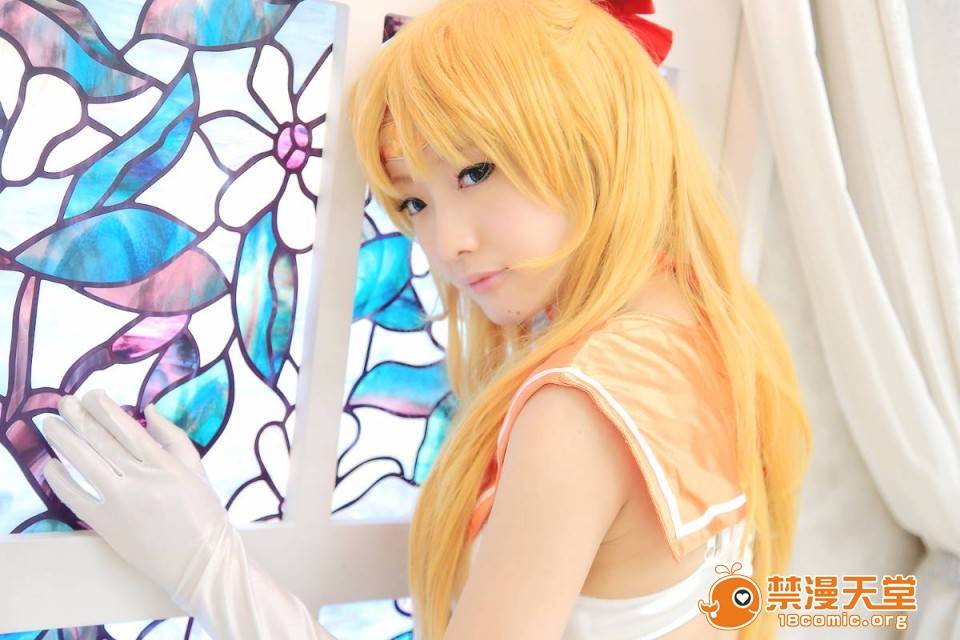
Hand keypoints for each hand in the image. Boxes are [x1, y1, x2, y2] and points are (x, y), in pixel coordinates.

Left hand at [41, 389, 230, 597]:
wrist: (199, 561)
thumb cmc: (203, 514)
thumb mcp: (196, 469)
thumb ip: (173, 437)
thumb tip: (148, 410)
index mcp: (164, 463)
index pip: (126, 428)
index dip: (104, 409)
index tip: (91, 395)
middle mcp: (139, 478)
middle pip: (101, 441)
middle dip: (79, 418)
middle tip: (64, 402)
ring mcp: (120, 501)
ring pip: (84, 462)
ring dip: (64, 440)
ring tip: (50, 424)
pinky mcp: (106, 524)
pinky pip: (75, 497)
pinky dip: (60, 480)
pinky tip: (51, 466)